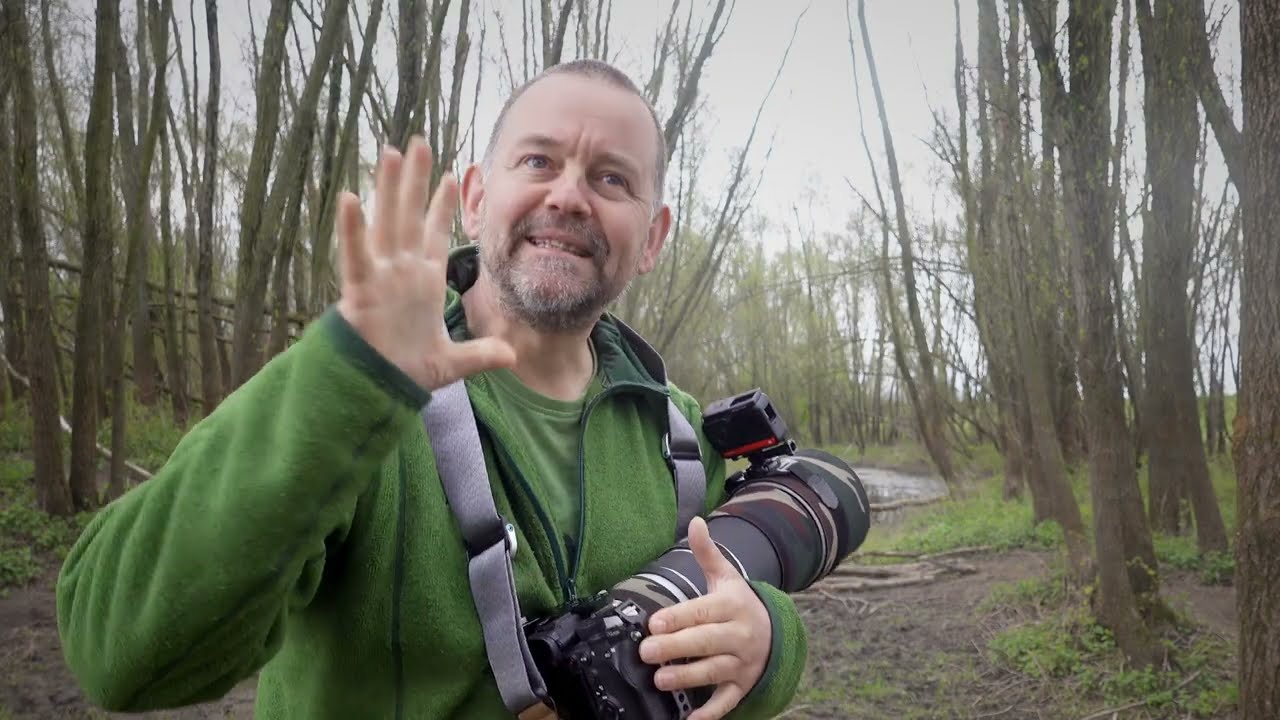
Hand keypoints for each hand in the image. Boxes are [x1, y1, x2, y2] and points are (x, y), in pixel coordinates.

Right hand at [336, 137, 515, 391]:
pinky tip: (351, 198)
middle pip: (410, 216)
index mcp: (424, 282)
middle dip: (416, 181)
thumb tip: (513, 357)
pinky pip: (355, 255)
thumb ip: (480, 355)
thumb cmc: (405, 371)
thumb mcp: (452, 362)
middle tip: (421, 142)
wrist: (377, 392)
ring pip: (385, 223)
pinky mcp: (361, 290)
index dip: (443, 206)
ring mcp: (381, 277)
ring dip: (388, 189)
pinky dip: (352, 228)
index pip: (436, 234)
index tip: (454, 176)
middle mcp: (402, 272)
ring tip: (391, 152)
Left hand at [639, 516, 771, 719]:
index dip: (679, 618)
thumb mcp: (727, 577)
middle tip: (647, 652)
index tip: (655, 624)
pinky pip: (727, 701)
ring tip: (661, 680)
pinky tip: (690, 719)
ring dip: (688, 677)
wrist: (777, 634)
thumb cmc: (739, 604)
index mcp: (732, 606)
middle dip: (676, 648)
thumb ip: (707, 553)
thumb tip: (696, 522)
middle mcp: (740, 635)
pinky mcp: (742, 686)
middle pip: (706, 642)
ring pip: (714, 671)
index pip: (703, 611)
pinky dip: (711, 712)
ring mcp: (742, 663)